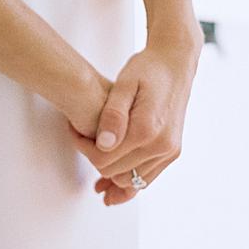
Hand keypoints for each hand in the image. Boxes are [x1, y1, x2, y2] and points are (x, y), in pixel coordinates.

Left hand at [69, 29, 202, 205]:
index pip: (104, 159)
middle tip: (81, 141)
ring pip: (132, 182)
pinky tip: (113, 183)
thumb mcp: (124, 84)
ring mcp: (169, 152)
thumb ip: (113, 115)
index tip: (74, 132)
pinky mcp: (172, 152)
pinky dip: (129, 180)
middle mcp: (161, 146)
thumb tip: (103, 145)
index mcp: (146, 130)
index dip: (83, 148)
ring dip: (111, 178)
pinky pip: (147, 178)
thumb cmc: (146, 69)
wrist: (174, 64)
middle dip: (95, 161)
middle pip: (116, 173)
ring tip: (94, 171)